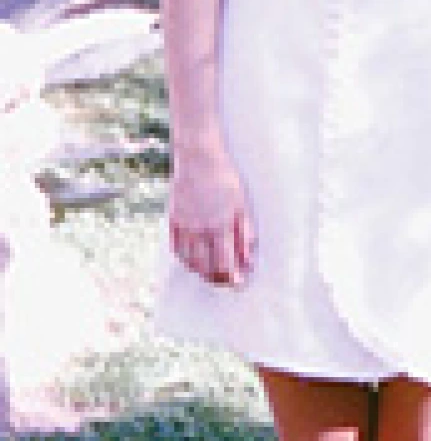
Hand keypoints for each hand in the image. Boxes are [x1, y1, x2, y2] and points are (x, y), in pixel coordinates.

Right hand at [168, 148, 256, 286]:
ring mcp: (183, 227)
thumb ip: (246, 235)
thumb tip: (248, 262)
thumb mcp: (242, 206)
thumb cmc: (225, 180)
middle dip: (218, 280)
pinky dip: (185, 260)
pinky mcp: (173, 221)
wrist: (198, 157)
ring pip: (189, 262)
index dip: (232, 279)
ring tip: (212, 273)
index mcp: (220, 227)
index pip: (224, 266)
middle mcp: (199, 231)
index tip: (239, 284)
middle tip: (227, 281)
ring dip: (201, 272)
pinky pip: (176, 250)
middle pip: (206, 269)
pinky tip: (195, 260)